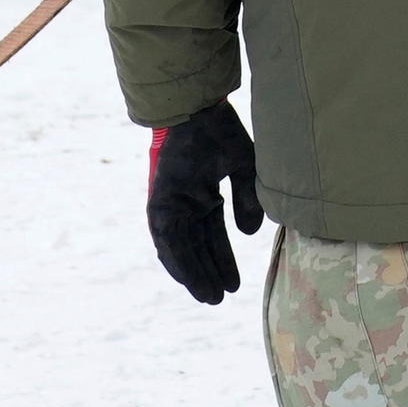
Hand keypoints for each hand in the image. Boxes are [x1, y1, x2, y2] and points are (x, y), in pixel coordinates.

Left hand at [146, 102, 263, 303]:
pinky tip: (185, 277)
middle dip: (207, 273)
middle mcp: (187, 202)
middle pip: (196, 247)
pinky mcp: (159, 200)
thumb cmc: (222, 131)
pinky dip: (173, 258)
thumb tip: (248, 235)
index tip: (233, 285)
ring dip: (192, 272)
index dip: (223, 260)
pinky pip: (164, 237)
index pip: (213, 236)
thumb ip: (248, 199)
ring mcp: (171, 202)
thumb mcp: (245, 167)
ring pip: (181, 247)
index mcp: (205, 195)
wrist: (198, 107)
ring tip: (207, 296)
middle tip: (218, 299)